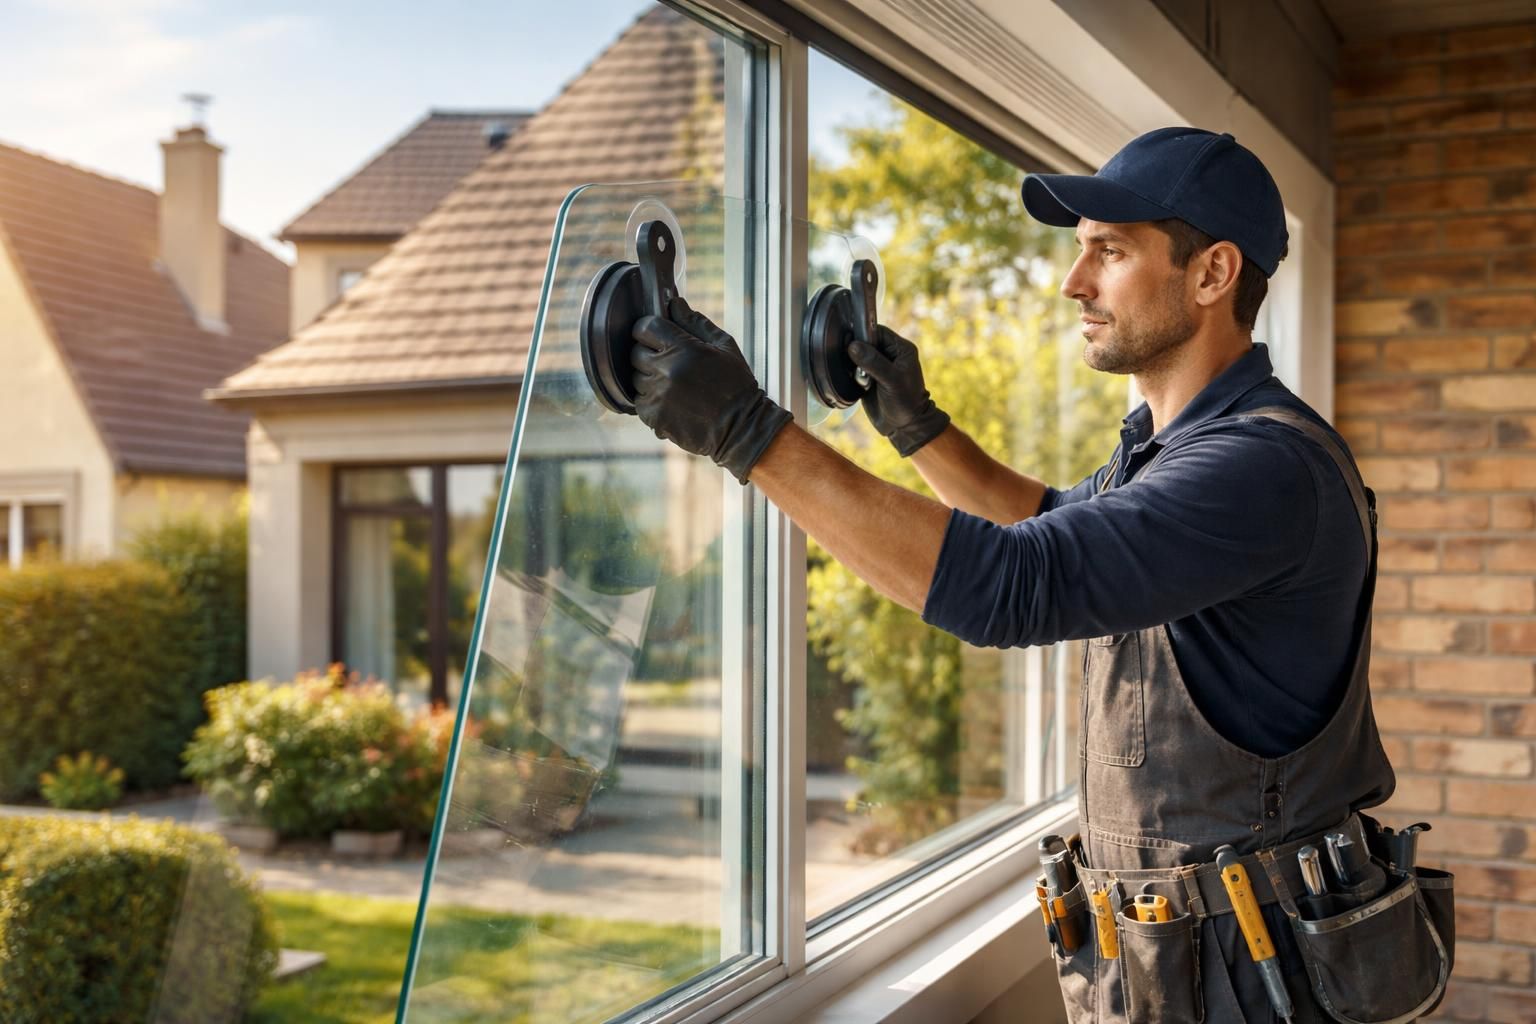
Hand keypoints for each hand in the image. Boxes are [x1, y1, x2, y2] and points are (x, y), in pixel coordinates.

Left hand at [631, 297, 792, 483]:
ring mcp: (658, 395)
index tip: (657, 335)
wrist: (741, 427)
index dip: (649, 329)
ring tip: (674, 385)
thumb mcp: (724, 346)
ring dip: (650, 379)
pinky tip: (672, 402)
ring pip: (635, 378)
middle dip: (649, 354)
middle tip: (669, 363)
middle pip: (635, 352)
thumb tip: (674, 303)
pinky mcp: (654, 417)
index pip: (645, 327)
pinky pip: (639, 402)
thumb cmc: (736, 383)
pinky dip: (651, 401)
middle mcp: (666, 370)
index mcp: (683, 348)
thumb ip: (695, 322)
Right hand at [847, 325, 950, 455]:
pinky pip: (853, 369)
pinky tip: (859, 384)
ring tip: (863, 380)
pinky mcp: (867, 378)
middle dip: (856, 352)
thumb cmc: (905, 402)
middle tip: (858, 367)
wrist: (904, 426)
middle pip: (864, 341)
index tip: (852, 343)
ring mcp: (877, 366)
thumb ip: (873, 362)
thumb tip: (853, 346)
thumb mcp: (891, 381)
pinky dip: (851, 374)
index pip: (877, 331)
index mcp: (900, 349)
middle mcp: (888, 354)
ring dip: (853, 365)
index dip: (864, 335)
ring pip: (856, 355)